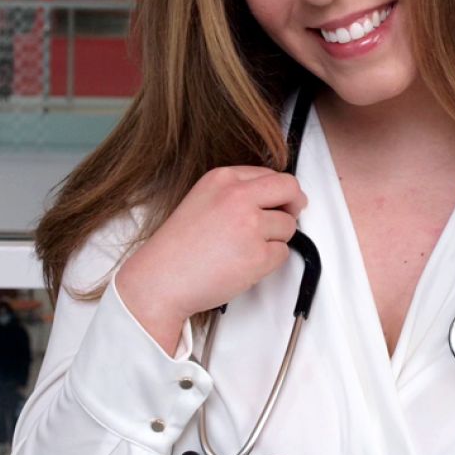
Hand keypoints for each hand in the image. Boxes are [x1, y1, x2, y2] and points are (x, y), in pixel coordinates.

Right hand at [116, 166, 306, 350]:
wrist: (160, 279)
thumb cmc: (178, 248)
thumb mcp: (203, 200)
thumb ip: (237, 192)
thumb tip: (275, 196)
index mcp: (223, 179)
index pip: (272, 174)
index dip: (280, 191)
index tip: (281, 200)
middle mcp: (238, 196)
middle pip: (290, 189)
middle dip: (294, 204)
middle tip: (290, 215)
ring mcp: (250, 225)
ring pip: (288, 226)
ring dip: (275, 238)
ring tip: (244, 248)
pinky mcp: (257, 254)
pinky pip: (282, 254)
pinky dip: (269, 262)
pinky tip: (243, 264)